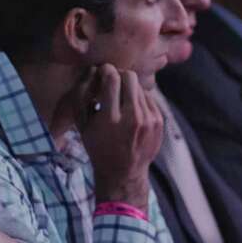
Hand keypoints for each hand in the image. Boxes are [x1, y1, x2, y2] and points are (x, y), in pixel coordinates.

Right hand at [77, 65, 162, 209]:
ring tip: (121, 100)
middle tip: (113, 81)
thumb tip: (90, 72)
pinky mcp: (159, 121)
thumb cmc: (98, 147)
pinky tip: (132, 110)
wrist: (123, 172)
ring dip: (129, 88)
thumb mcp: (82, 126)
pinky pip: (149, 98)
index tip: (103, 71)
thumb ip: (82, 98)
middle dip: (120, 75)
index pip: (111, 79)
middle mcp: (132, 117)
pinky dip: (139, 100)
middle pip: (130, 77)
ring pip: (140, 87)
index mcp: (110, 118)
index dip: (106, 70)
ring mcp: (149, 119)